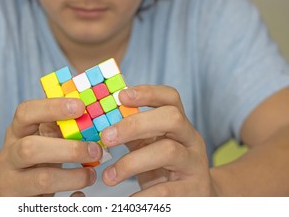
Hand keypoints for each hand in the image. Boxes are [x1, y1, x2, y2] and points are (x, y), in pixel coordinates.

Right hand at [0, 97, 102, 195]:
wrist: (9, 189)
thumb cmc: (33, 158)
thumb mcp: (39, 137)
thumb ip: (58, 126)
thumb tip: (90, 114)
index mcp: (16, 132)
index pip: (25, 113)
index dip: (52, 107)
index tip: (80, 107)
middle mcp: (10, 156)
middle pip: (29, 149)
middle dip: (67, 149)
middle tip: (95, 150)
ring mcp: (12, 183)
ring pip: (40, 180)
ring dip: (73, 177)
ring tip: (91, 174)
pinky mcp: (21, 205)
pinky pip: (48, 206)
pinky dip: (70, 202)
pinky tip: (80, 195)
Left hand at [100, 85, 214, 195]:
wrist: (194, 198)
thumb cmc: (162, 168)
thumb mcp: (149, 145)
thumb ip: (131, 132)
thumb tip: (97, 120)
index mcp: (178, 124)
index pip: (170, 98)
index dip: (147, 92)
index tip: (121, 96)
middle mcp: (191, 139)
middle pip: (171, 118)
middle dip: (135, 124)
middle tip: (106, 137)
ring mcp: (195, 164)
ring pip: (168, 151)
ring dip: (131, 163)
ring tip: (108, 176)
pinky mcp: (194, 191)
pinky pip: (166, 190)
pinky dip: (141, 195)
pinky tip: (126, 200)